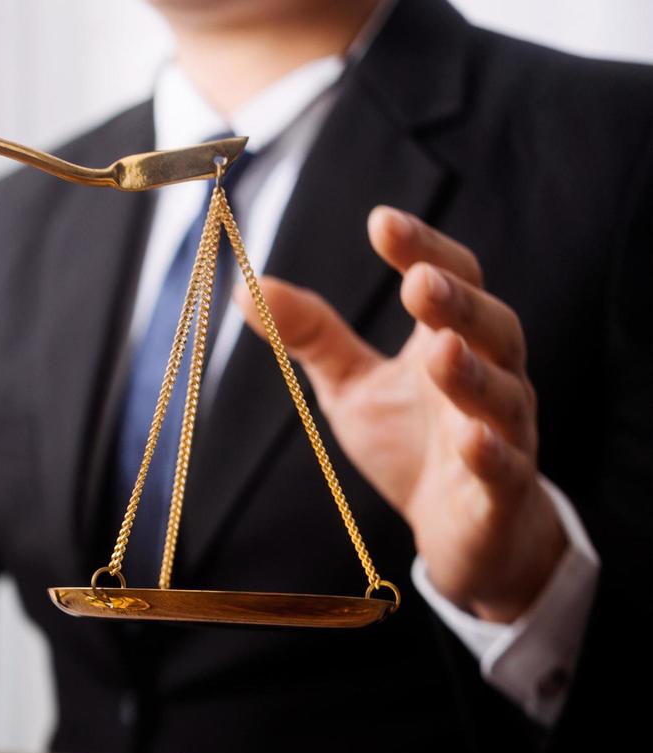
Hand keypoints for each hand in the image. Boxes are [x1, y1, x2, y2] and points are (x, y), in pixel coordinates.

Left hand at [261, 206, 565, 621]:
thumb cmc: (412, 444)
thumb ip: (313, 337)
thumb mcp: (352, 386)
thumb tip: (247, 287)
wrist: (463, 532)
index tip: (381, 221)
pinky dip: (490, 452)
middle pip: (491, 327)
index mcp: (450, 342)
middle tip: (420, 280)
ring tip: (442, 350)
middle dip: (458, 304)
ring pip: (502, 395)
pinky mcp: (502, 490)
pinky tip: (472, 440)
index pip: (451, 281)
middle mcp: (489, 377)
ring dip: (473, 373)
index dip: (424, 250)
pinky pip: (504, 468)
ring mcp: (503, 433)